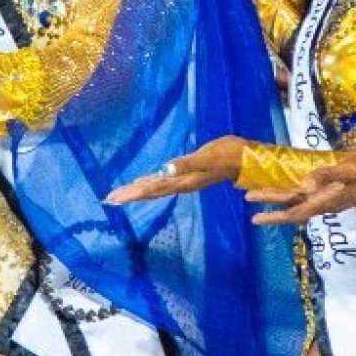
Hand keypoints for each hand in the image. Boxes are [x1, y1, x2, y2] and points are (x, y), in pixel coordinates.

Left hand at [105, 135, 244, 203]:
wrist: (246, 160)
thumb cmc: (229, 155)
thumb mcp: (208, 158)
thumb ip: (187, 164)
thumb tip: (166, 168)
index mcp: (183, 181)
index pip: (151, 189)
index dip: (132, 193)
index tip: (114, 199)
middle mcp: (180, 183)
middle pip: (149, 191)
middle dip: (129, 194)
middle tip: (108, 199)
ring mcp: (184, 180)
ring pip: (154, 187)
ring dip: (137, 191)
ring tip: (119, 195)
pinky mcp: (187, 173)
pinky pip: (163, 181)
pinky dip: (149, 183)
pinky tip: (142, 183)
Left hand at [246, 147, 355, 224]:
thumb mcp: (353, 168)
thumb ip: (329, 175)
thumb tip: (304, 185)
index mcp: (328, 200)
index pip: (294, 210)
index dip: (273, 212)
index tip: (252, 212)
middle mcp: (328, 202)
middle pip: (294, 208)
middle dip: (271, 205)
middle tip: (247, 197)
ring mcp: (334, 198)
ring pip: (302, 203)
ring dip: (282, 201)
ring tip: (264, 196)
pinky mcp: (340, 192)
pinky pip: (313, 196)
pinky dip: (298, 194)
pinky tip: (296, 189)